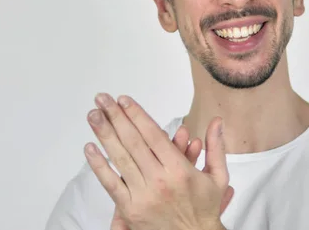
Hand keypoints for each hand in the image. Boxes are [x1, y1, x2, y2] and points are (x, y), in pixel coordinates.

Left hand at [84, 93, 232, 229]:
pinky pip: (110, 184)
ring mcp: (143, 195)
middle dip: (116, 117)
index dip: (137, 115)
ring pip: (120, 159)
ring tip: (93, 115)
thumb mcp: (218, 177)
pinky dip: (98, 165)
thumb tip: (216, 121)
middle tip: (103, 99)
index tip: (124, 100)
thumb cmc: (205, 209)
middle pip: (133, 142)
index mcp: (180, 170)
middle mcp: (160, 180)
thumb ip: (216, 147)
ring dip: (104, 134)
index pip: (153, 135)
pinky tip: (90, 147)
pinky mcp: (130, 209)